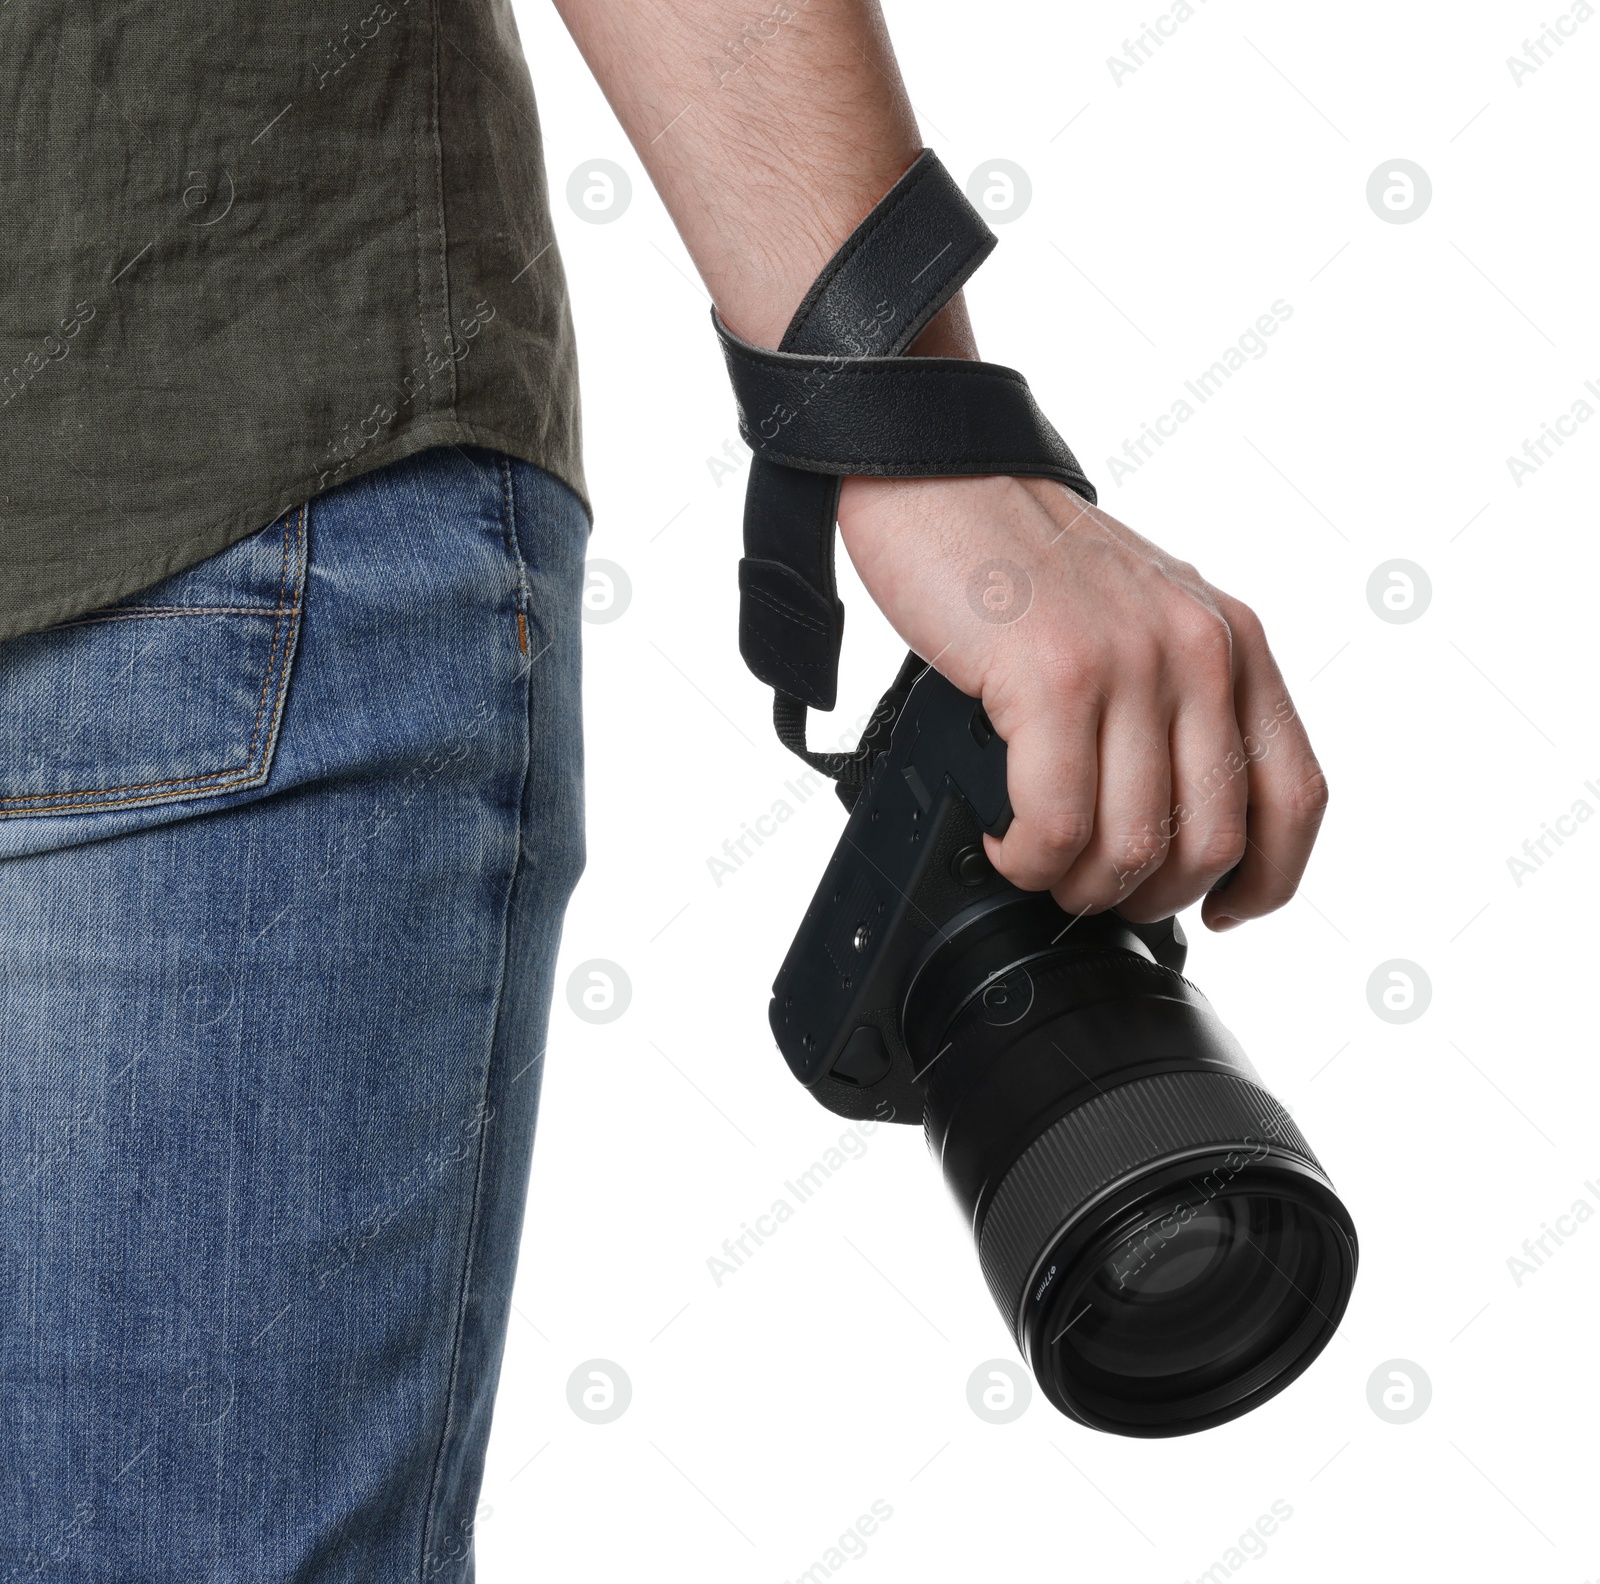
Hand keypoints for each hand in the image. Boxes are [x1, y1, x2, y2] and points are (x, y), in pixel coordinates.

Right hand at [835, 473, 1327, 929]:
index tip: (1219, 911)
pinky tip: (1003, 841)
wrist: (937, 476)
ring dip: (1076, 886)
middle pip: (1212, 843)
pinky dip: (1027, 860)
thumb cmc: (1016, 557)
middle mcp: (1200, 650)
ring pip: (1135, 848)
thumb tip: (1162, 826)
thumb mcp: (1136, 619)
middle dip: (1145, 897)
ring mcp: (1132, 662)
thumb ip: (1170, 702)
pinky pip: (1058, 825)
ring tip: (1036, 864)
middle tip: (1088, 888)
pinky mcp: (1056, 675)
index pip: (1295, 797)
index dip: (1266, 881)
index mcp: (1232, 640)